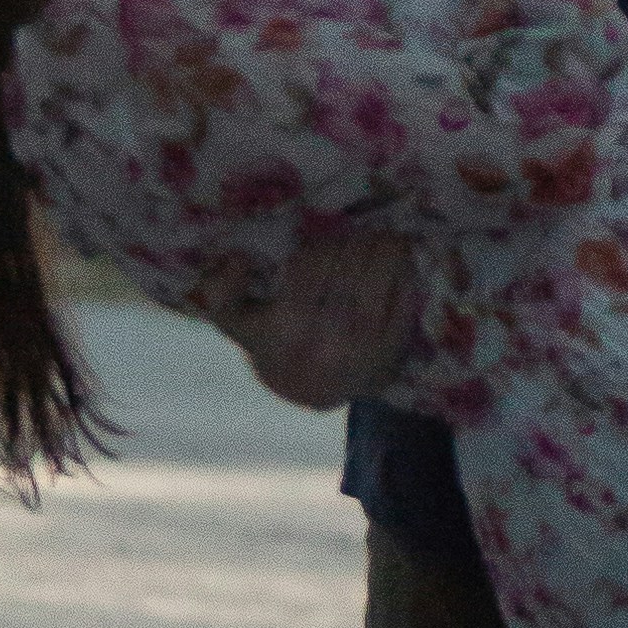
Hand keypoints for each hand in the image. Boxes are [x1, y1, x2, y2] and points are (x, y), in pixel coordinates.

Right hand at [214, 224, 421, 409]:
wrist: (310, 394)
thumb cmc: (275, 346)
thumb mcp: (236, 322)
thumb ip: (221, 292)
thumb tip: (238, 260)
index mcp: (288, 326)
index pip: (312, 265)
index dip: (327, 245)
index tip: (335, 239)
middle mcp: (325, 338)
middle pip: (348, 270)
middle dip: (360, 244)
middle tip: (367, 233)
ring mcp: (361, 348)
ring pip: (378, 283)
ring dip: (386, 253)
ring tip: (388, 240)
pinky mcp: (389, 353)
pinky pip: (402, 305)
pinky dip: (406, 279)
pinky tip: (404, 264)